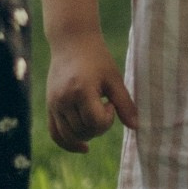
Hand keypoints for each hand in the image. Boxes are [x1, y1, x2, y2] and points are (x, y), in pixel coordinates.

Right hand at [46, 34, 136, 151]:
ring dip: (86, 134)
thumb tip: (138, 127)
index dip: (108, 119)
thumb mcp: (114, 78)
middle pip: (83, 131)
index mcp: (81, 91)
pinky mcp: (49, 106)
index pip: (95, 122)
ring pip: (69, 136)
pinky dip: (67, 143)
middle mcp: (64, 100)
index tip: (110, 103)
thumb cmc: (97, 58)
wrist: (72, 41)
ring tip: (95, 118)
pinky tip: (83, 147)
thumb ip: (125, 104)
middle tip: (104, 106)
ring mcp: (54, 104)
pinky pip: (55, 133)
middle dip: (98, 127)